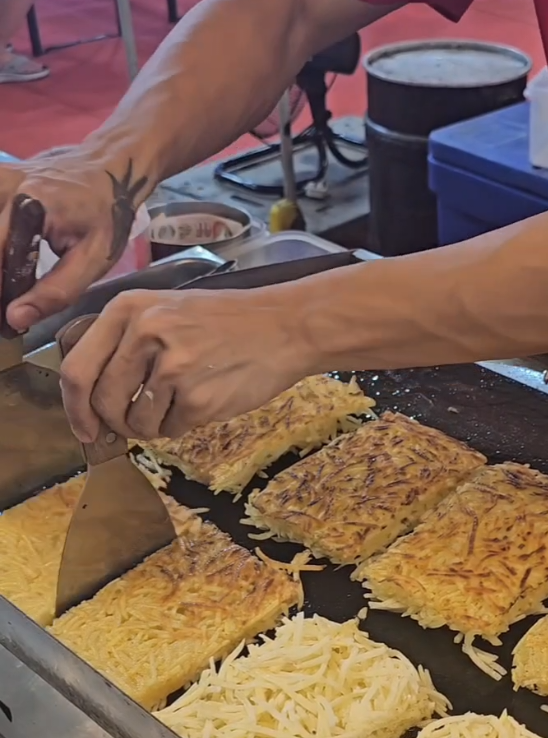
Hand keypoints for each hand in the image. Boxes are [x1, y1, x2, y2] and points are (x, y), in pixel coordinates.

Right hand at [0, 145, 150, 331]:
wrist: (110, 170)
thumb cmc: (106, 215)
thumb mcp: (94, 259)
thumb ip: (56, 291)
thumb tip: (14, 317)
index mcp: (30, 206)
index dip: (0, 288)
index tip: (7, 312)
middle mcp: (7, 186)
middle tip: (10, 299)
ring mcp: (0, 178)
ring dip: (1, 255)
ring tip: (11, 276)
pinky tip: (9, 254)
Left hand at [59, 288, 303, 441]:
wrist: (284, 327)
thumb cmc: (227, 321)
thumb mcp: (167, 309)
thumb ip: (126, 342)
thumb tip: (91, 398)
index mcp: (129, 308)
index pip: (77, 368)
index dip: (74, 407)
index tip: (84, 427)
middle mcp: (144, 333)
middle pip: (103, 401)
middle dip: (115, 423)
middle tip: (133, 426)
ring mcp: (171, 367)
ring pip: (136, 421)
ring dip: (152, 426)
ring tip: (179, 404)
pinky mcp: (196, 397)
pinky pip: (170, 429)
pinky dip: (182, 424)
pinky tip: (204, 400)